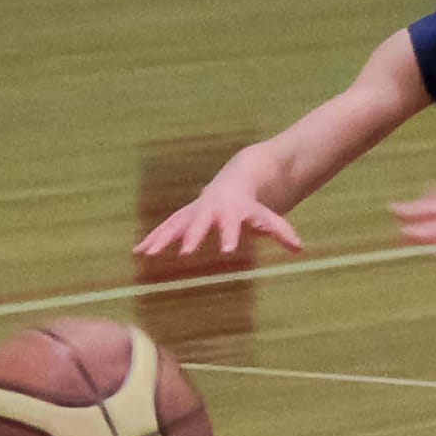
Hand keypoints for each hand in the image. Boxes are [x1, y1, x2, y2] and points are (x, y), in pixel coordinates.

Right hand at [134, 177, 301, 259]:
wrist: (237, 180)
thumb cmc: (253, 206)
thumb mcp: (267, 216)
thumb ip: (280, 231)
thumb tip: (299, 248)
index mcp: (230, 211)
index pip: (232, 225)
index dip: (230, 236)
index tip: (228, 250)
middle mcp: (209, 210)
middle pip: (200, 223)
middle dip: (192, 237)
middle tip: (184, 253)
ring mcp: (194, 212)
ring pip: (176, 224)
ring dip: (161, 239)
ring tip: (146, 254)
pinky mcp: (183, 217)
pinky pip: (165, 228)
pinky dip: (152, 238)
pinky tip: (137, 252)